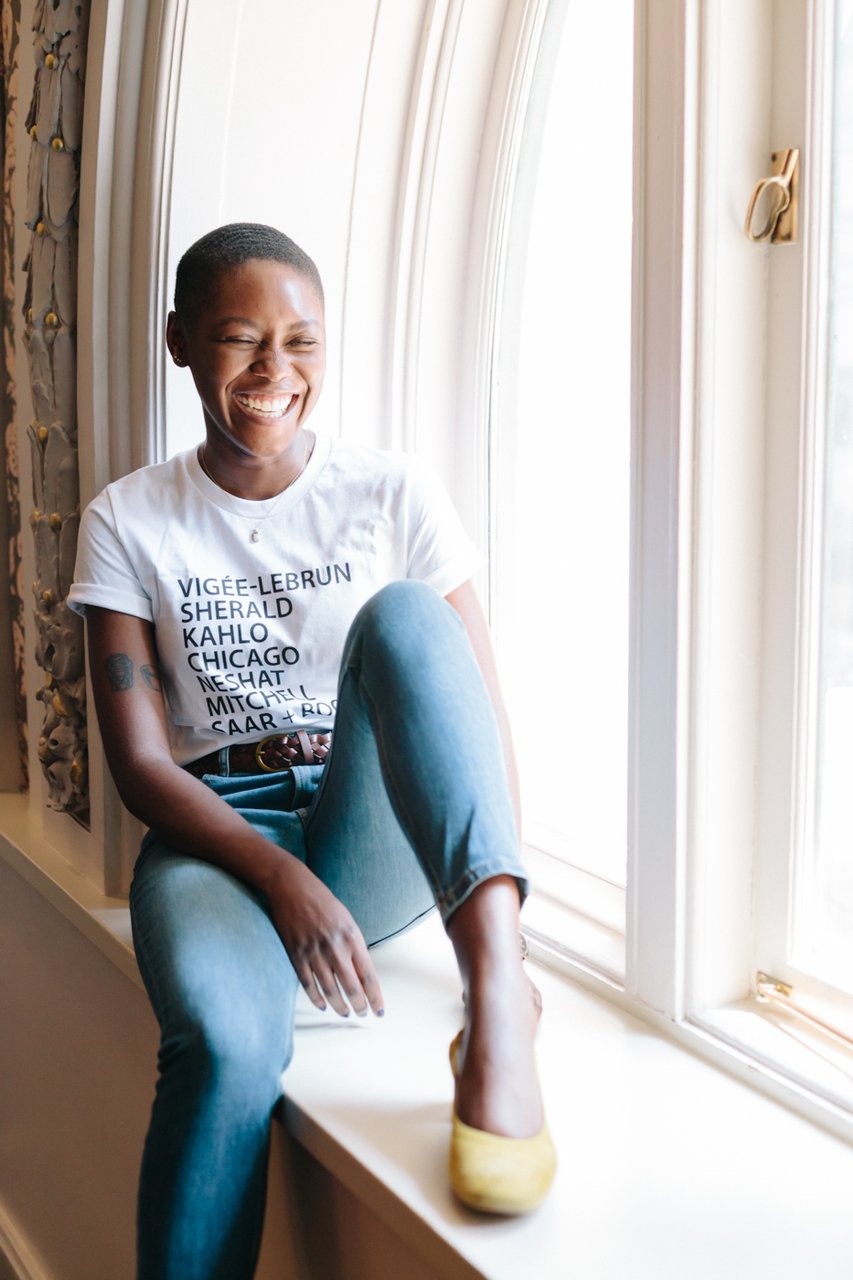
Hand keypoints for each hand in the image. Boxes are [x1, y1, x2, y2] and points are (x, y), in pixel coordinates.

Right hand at [266, 861, 384, 1017]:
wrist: (291, 887)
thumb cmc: (322, 902)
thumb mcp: (347, 920)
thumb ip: (354, 945)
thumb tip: (361, 972)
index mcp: (351, 937)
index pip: (368, 975)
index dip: (375, 997)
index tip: (379, 1011)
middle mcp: (335, 947)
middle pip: (351, 987)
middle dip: (359, 1005)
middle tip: (363, 1014)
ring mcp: (314, 952)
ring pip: (330, 990)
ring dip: (339, 1006)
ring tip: (345, 1013)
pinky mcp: (296, 954)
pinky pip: (308, 984)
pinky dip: (317, 999)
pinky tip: (323, 1006)